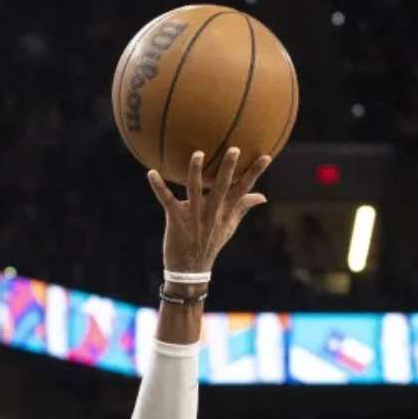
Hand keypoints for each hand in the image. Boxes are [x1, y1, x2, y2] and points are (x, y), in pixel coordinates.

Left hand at [147, 147, 271, 274]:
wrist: (190, 270)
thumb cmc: (209, 245)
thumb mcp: (229, 228)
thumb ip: (243, 208)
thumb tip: (263, 196)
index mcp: (225, 212)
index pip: (244, 190)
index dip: (255, 173)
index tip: (266, 156)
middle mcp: (211, 212)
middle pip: (222, 187)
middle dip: (228, 168)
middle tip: (234, 149)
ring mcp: (193, 216)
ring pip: (194, 189)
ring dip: (195, 171)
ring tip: (198, 153)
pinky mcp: (176, 219)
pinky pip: (166, 200)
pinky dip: (158, 187)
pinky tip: (151, 173)